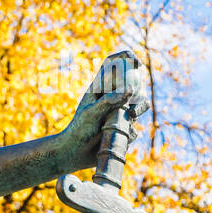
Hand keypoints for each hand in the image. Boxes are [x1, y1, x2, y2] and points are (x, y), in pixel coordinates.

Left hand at [61, 51, 149, 170]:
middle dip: (137, 90)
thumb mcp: (91, 113)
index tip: (136, 61)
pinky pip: (134, 127)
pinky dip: (130, 132)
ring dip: (138, 109)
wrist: (72, 154)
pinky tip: (115, 137)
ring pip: (139, 105)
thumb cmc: (77, 130)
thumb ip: (109, 101)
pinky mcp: (122, 129)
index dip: (125, 58)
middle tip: (133, 98)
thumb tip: (130, 89)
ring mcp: (118, 113)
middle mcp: (111, 98)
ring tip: (130, 116)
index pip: (114, 65)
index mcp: (100, 88)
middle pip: (133, 84)